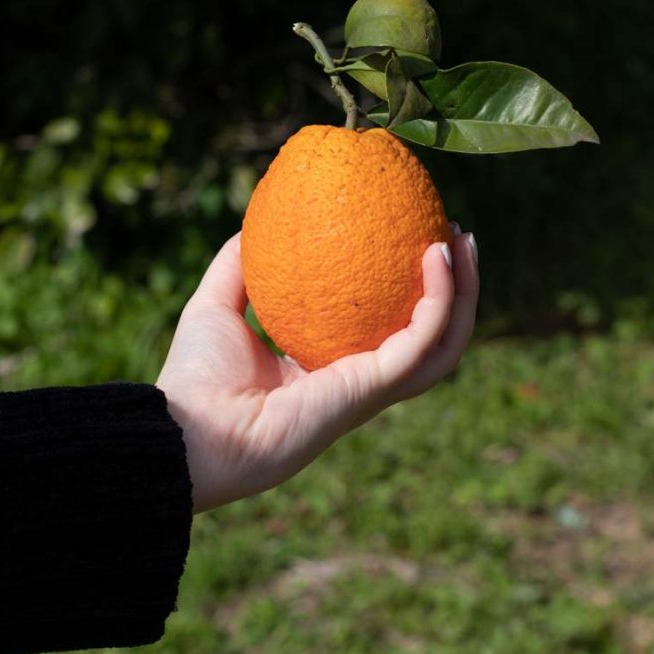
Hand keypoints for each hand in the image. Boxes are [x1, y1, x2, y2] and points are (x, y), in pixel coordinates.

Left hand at [157, 227, 478, 512]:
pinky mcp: (374, 389)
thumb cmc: (195, 377)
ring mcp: (371, 389)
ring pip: (443, 344)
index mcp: (327, 367)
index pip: (385, 328)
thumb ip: (236, 266)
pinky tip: (438, 255)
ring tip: (466, 244)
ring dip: (464, 295)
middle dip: (454, 290)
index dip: (407, 288)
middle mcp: (357, 380)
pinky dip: (441, 300)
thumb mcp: (216, 305)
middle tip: (456, 237)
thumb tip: (254, 223)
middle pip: (428, 337)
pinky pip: (422, 340)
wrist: (188, 430)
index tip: (414, 237)